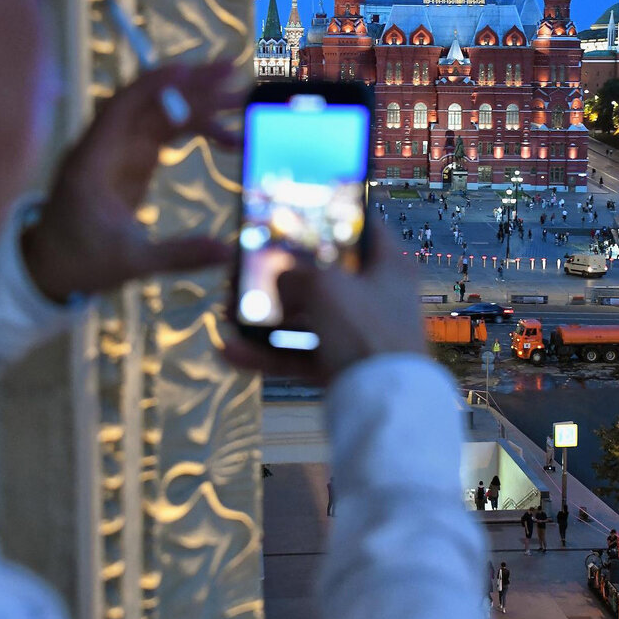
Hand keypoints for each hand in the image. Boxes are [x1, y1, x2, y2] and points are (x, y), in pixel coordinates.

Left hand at [21, 62, 246, 300]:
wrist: (53, 265)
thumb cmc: (82, 261)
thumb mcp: (131, 261)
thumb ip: (179, 255)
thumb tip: (226, 252)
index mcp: (93, 161)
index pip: (122, 107)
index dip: (154, 85)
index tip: (189, 69)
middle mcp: (107, 146)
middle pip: (149, 102)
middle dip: (191, 86)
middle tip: (232, 74)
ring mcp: (121, 150)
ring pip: (162, 114)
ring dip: (199, 104)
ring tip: (240, 102)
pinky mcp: (133, 160)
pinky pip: (166, 132)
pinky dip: (194, 129)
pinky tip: (225, 136)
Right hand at [224, 221, 427, 385]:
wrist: (384, 404)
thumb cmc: (366, 330)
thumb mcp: (325, 287)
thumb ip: (294, 276)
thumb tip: (278, 283)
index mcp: (388, 264)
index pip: (363, 226)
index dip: (332, 216)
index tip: (298, 213)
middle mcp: (377, 296)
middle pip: (324, 276)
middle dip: (282, 275)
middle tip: (249, 269)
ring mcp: (358, 334)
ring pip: (306, 318)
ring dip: (267, 317)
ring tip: (230, 312)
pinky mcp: (342, 366)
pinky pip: (299, 354)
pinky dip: (269, 354)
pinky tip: (232, 352)